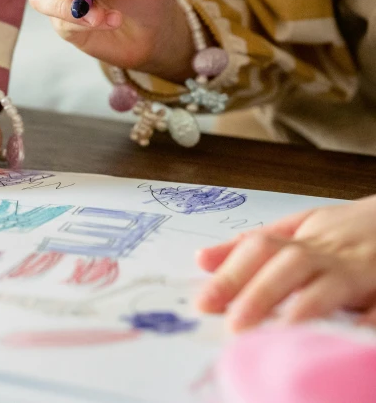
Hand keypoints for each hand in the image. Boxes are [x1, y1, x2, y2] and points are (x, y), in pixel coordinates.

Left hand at [195, 195, 375, 331]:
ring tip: (283, 331)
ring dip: (308, 306)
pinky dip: (370, 317)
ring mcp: (363, 269)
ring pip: (333, 283)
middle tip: (235, 324)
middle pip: (291, 266)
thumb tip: (201, 259)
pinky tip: (355, 332)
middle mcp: (331, 252)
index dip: (231, 274)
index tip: (204, 302)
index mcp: (304, 239)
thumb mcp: (299, 229)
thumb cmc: (347, 231)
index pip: (260, 249)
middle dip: (261, 293)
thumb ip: (252, 247)